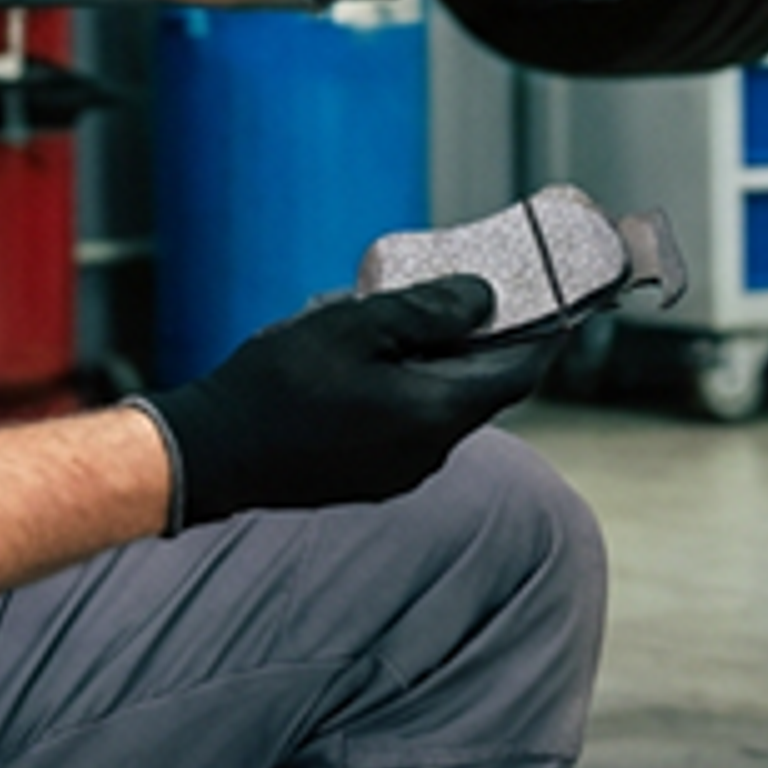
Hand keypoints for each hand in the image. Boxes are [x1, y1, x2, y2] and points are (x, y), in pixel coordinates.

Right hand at [139, 275, 555, 529]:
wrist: (211, 454)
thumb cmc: (277, 386)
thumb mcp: (355, 325)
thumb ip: (428, 310)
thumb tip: (484, 298)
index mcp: (435, 417)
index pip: (516, 374)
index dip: (542, 333)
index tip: (556, 299)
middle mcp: (427, 453)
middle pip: (478, 389)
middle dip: (481, 340)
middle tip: (473, 291)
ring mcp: (396, 471)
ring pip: (440, 405)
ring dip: (436, 361)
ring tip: (403, 315)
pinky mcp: (367, 476)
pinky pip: (407, 423)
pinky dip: (407, 386)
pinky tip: (369, 356)